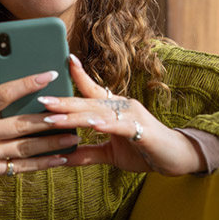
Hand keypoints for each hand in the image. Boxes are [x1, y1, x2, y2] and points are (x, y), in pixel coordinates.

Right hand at [0, 67, 79, 219]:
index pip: (2, 94)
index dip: (26, 84)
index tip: (49, 74)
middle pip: (19, 124)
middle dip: (47, 119)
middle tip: (72, 112)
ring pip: (25, 148)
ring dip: (52, 143)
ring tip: (74, 137)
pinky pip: (21, 168)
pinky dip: (43, 163)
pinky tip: (61, 158)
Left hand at [36, 54, 204, 175]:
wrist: (178, 158)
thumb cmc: (144, 152)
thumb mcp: (111, 154)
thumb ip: (88, 154)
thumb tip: (63, 157)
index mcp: (114, 108)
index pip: (92, 90)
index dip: (77, 76)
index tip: (63, 61)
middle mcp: (122, 107)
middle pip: (88, 102)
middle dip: (63, 102)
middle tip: (41, 100)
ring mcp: (133, 117)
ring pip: (99, 114)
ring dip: (76, 116)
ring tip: (55, 117)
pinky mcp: (142, 131)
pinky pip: (121, 126)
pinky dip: (107, 125)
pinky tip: (93, 125)